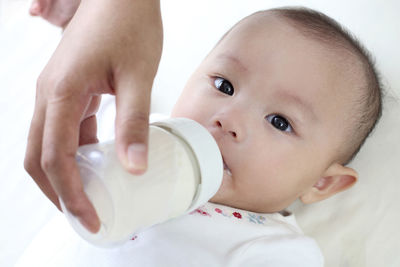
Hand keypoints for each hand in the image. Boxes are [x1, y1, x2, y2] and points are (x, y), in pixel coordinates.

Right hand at [24, 0, 162, 232]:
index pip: (56, 157)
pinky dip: (76, 153)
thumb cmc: (129, 24)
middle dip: (58, 191)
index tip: (90, 217)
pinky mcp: (69, 89)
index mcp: (62, 92)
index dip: (70, 194)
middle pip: (38, 156)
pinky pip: (64, 129)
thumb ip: (134, 122)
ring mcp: (55, 91)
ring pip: (47, 144)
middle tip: (85, 215)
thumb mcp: (138, 76)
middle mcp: (49, 94)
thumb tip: (134, 167)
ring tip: (91, 196)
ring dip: (65, 174)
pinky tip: (98, 162)